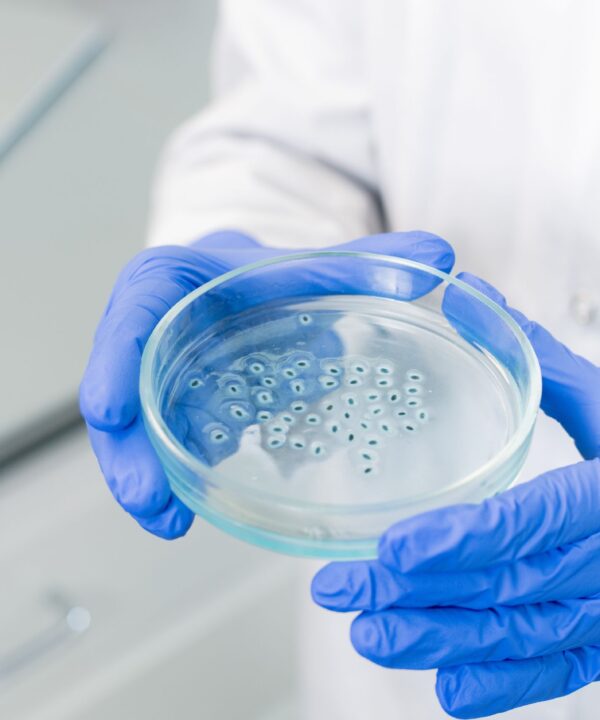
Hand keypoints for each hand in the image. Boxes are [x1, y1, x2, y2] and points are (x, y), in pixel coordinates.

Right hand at [79, 230, 453, 539]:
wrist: (251, 289)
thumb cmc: (272, 275)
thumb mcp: (314, 265)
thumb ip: (373, 263)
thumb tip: (442, 258)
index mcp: (174, 285)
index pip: (130, 317)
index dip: (114, 363)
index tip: (112, 411)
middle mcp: (156, 332)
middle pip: (120, 388)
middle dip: (126, 449)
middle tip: (151, 501)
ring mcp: (161, 376)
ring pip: (137, 426)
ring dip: (146, 476)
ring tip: (169, 521)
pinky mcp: (177, 408)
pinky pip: (166, 441)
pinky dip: (175, 475)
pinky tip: (192, 508)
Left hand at [312, 273, 599, 718]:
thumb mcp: (599, 392)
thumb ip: (531, 350)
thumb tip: (460, 293)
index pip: (536, 519)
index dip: (468, 538)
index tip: (395, 549)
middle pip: (512, 585)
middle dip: (423, 593)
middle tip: (345, 589)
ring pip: (525, 635)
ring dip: (445, 642)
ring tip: (369, 635)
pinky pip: (559, 668)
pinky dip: (505, 684)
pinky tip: (447, 690)